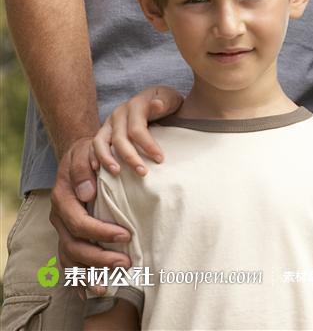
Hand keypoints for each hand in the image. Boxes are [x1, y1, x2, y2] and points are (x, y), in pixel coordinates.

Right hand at [50, 137, 131, 295]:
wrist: (78, 156)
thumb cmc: (87, 152)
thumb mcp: (85, 150)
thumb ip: (84, 168)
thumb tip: (87, 193)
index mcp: (62, 197)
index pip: (79, 222)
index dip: (101, 232)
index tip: (126, 234)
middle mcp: (58, 217)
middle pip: (74, 246)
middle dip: (99, 257)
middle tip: (125, 262)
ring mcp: (61, 229)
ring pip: (70, 258)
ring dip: (90, 272)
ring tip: (110, 282)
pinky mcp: (66, 236)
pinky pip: (68, 262)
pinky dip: (78, 278)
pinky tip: (92, 289)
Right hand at [93, 85, 183, 175]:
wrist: (156, 99)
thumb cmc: (164, 102)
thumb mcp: (168, 98)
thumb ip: (164, 101)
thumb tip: (158, 104)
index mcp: (135, 105)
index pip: (137, 128)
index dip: (147, 145)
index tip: (160, 159)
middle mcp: (119, 113)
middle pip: (119, 138)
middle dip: (130, 157)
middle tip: (143, 173)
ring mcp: (110, 122)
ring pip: (100, 141)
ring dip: (107, 159)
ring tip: (117, 172)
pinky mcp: (105, 131)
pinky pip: (93, 145)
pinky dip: (93, 157)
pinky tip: (98, 169)